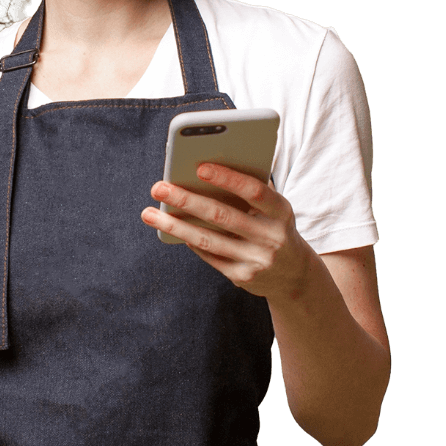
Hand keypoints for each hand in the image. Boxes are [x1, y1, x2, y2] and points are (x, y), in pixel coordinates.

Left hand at [140, 163, 312, 299]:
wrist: (296, 276)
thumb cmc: (275, 227)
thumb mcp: (274, 209)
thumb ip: (250, 191)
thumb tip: (204, 171)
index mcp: (282, 212)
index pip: (254, 191)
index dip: (228, 178)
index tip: (199, 167)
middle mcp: (272, 238)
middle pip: (222, 216)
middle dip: (186, 200)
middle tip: (158, 188)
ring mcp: (257, 261)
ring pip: (208, 239)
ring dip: (175, 225)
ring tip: (149, 214)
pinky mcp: (243, 278)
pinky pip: (209, 255)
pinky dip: (189, 240)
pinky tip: (172, 228)